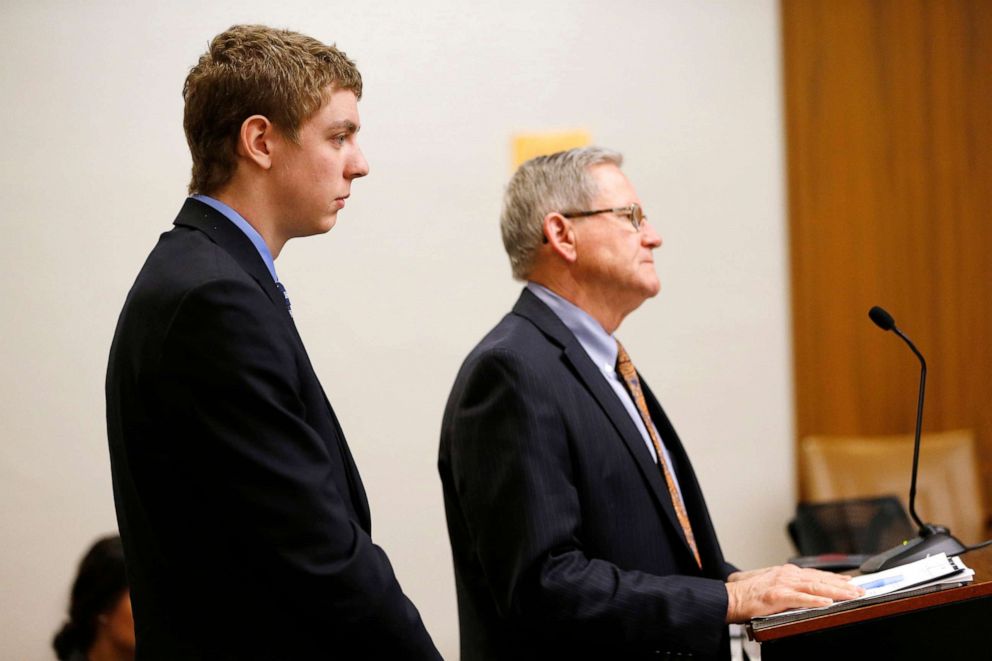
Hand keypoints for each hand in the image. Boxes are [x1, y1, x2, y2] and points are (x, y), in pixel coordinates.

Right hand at [724, 564, 864, 622]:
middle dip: (843, 585)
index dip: (835, 578)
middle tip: (861, 590)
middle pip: (820, 579)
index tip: (851, 582)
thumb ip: (784, 584)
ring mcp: (782, 584)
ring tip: (852, 595)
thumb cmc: (744, 593)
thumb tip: (797, 588)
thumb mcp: (768, 582)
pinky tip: (828, 602)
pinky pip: (800, 599)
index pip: (816, 574)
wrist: (727, 596)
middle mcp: (786, 575)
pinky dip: (815, 600)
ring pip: (815, 587)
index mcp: (785, 572)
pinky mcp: (777, 596)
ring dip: (836, 591)